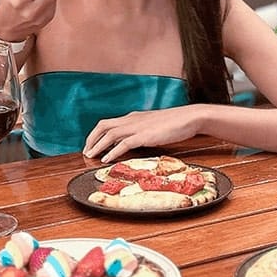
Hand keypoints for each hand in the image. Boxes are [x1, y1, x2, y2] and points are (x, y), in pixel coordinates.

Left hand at [83, 108, 199, 162]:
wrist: (190, 117)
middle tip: (86, 151)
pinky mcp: (145, 135)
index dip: (97, 133)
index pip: (108, 123)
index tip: (91, 144)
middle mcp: (132, 120)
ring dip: (97, 145)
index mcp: (134, 117)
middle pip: (103, 126)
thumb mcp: (154, 126)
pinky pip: (123, 144)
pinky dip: (112, 152)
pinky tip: (106, 159)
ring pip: (109, 134)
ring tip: (90, 156)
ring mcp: (138, 127)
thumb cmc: (176, 123)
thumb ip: (141, 131)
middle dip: (91, 138)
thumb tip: (132, 141)